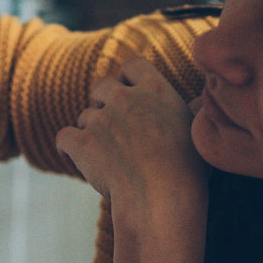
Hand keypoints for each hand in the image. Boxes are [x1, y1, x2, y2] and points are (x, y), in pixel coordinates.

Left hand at [55, 56, 208, 221]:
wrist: (161, 196)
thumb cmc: (187, 170)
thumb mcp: (198, 133)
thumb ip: (191, 111)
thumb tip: (197, 103)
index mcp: (156, 90)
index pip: (133, 65)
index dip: (127, 78)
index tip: (127, 92)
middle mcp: (125, 98)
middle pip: (102, 86)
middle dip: (103, 102)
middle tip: (112, 125)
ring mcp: (100, 120)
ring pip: (85, 116)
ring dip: (90, 130)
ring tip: (104, 154)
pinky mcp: (81, 143)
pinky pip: (63, 137)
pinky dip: (66, 146)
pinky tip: (72, 155)